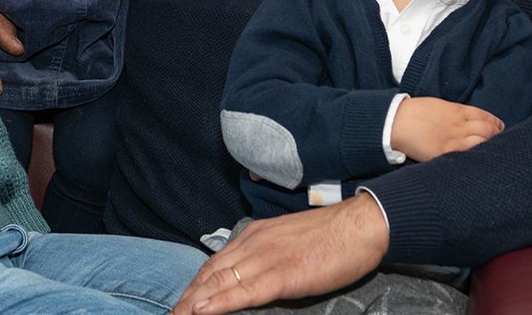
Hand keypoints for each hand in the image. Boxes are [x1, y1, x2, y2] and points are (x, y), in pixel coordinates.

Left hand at [173, 193, 387, 313]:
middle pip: (211, 273)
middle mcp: (254, 243)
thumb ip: (267, 255)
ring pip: (222, 282)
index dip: (196, 284)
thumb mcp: (288, 241)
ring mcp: (267, 257)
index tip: (183, 300)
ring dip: (196, 302)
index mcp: (255, 235)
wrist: (360, 226)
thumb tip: (252, 277)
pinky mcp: (284, 274)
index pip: (216, 262)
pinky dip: (221, 302)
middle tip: (171, 314)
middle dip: (189, 296)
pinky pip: (246, 291)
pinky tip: (203, 311)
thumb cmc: (331, 237)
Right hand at [391, 97, 503, 161]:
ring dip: (489, 146)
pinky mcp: (446, 152)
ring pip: (482, 142)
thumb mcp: (437, 105)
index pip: (485, 116)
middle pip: (488, 130)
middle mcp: (459, 124)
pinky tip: (479, 160)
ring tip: (491, 152)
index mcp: (457, 110)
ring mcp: (454, 139)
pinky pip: (467, 155)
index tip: (499, 128)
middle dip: (496, 135)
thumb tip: (466, 118)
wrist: (395, 121)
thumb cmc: (413, 112)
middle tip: (498, 141)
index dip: (495, 123)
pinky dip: (476, 156)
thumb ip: (455, 112)